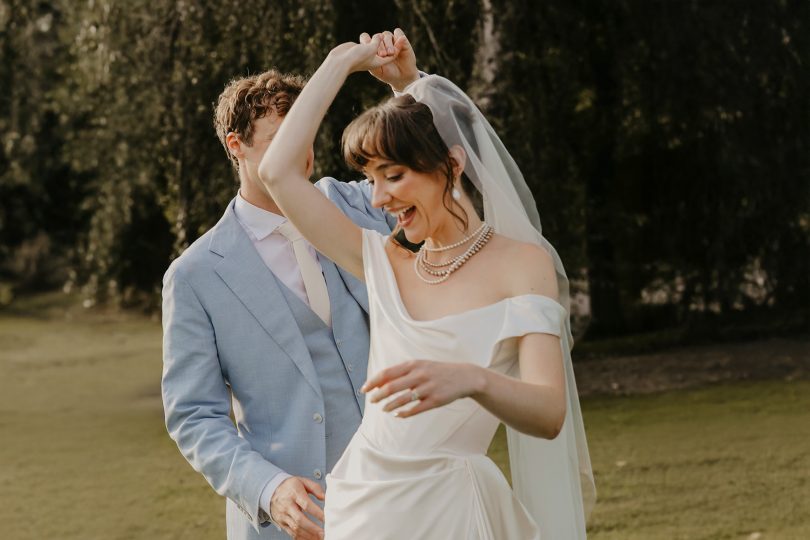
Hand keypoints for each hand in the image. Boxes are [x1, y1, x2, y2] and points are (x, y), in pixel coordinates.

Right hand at [269, 476, 324, 539]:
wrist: (271, 490)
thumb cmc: (289, 486)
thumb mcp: (303, 481)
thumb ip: (315, 488)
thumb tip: (325, 497)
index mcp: (294, 493)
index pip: (306, 504)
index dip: (317, 513)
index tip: (327, 518)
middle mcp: (287, 505)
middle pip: (300, 520)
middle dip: (313, 528)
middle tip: (324, 533)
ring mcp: (283, 515)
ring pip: (296, 528)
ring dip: (309, 535)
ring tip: (319, 537)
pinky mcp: (281, 523)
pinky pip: (291, 533)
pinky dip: (301, 537)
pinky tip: (310, 538)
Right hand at [326, 34, 394, 74]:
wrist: (341, 63)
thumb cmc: (357, 59)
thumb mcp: (371, 49)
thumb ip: (377, 42)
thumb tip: (378, 36)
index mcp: (379, 62)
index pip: (392, 54)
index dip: (397, 47)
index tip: (401, 40)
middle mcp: (373, 58)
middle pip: (384, 48)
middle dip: (385, 43)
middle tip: (383, 42)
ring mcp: (365, 53)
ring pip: (375, 43)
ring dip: (376, 40)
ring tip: (374, 40)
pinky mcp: (358, 48)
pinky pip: (366, 41)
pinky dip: (367, 39)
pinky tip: (365, 40)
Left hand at [361, 28, 418, 91]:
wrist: (402, 77)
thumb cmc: (388, 74)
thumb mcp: (377, 70)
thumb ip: (371, 62)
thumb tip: (367, 51)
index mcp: (372, 48)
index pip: (365, 38)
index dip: (366, 40)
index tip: (367, 47)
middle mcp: (381, 42)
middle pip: (377, 36)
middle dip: (379, 46)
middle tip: (382, 55)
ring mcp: (391, 40)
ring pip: (386, 34)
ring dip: (388, 43)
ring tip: (391, 53)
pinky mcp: (401, 39)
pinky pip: (398, 32)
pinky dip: (398, 37)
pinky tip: (399, 47)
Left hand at [361, 360, 483, 417]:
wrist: (464, 377)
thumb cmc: (436, 371)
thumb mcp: (420, 366)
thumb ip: (401, 373)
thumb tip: (379, 384)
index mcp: (413, 364)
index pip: (387, 373)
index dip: (373, 382)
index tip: (364, 390)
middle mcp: (420, 375)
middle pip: (392, 386)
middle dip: (378, 395)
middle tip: (371, 401)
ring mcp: (428, 388)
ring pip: (403, 399)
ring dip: (390, 405)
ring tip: (383, 409)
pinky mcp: (436, 400)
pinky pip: (416, 409)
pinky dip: (404, 413)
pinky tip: (398, 415)